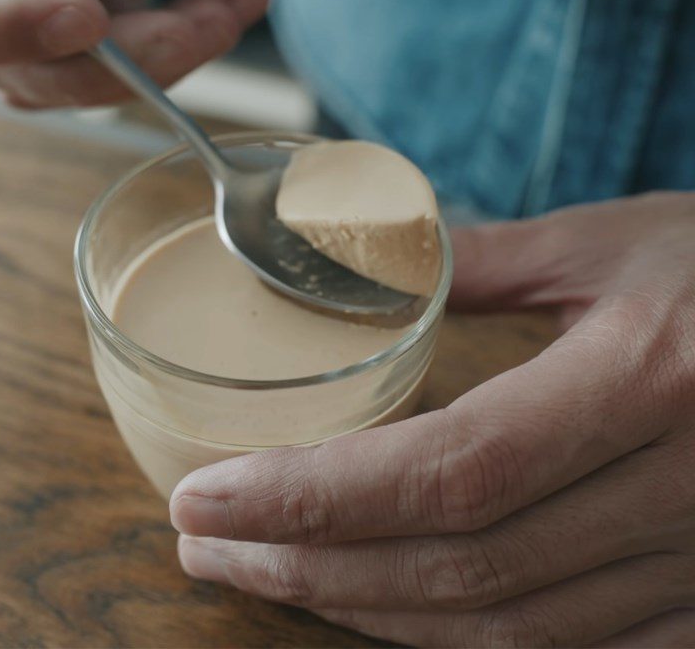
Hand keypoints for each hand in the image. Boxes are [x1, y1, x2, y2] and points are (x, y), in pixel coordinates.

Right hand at [0, 0, 266, 106]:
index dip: (0, 24)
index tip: (87, 18)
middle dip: (97, 65)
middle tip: (189, 34)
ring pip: (65, 78)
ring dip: (156, 63)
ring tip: (236, 1)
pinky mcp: (87, 15)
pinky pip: (123, 67)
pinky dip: (183, 49)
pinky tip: (235, 2)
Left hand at [170, 192, 694, 647]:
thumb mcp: (614, 241)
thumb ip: (480, 257)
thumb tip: (361, 253)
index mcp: (645, 381)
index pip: (446, 471)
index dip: (314, 498)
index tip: (208, 498)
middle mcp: (678, 492)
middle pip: (455, 566)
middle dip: (308, 567)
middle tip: (204, 544)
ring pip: (503, 629)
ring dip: (366, 611)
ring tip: (265, 574)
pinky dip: (460, 638)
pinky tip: (384, 607)